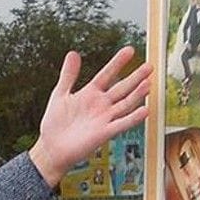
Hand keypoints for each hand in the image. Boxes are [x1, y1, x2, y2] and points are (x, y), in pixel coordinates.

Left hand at [29, 47, 151, 186]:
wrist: (51, 148)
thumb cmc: (54, 124)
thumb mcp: (60, 94)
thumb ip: (68, 75)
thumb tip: (73, 53)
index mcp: (90, 94)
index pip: (107, 74)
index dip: (118, 63)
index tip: (129, 50)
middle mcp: (100, 105)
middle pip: (122, 88)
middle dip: (135, 77)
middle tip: (148, 66)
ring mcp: (104, 118)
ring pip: (125, 104)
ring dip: (137, 95)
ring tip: (148, 83)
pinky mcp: (104, 133)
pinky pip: (122, 124)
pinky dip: (133, 118)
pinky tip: (144, 110)